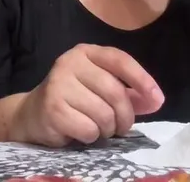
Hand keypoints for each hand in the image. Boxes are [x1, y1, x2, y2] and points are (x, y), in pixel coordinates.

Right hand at [9, 44, 163, 147]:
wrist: (33, 114)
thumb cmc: (74, 100)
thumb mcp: (101, 90)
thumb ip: (129, 93)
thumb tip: (156, 100)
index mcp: (85, 52)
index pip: (120, 60)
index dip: (142, 79)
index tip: (157, 99)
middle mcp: (69, 63)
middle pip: (115, 92)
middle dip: (125, 116)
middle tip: (120, 127)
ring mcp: (58, 84)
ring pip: (103, 114)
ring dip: (107, 129)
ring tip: (98, 129)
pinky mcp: (52, 108)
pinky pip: (88, 128)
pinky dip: (90, 136)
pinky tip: (80, 132)